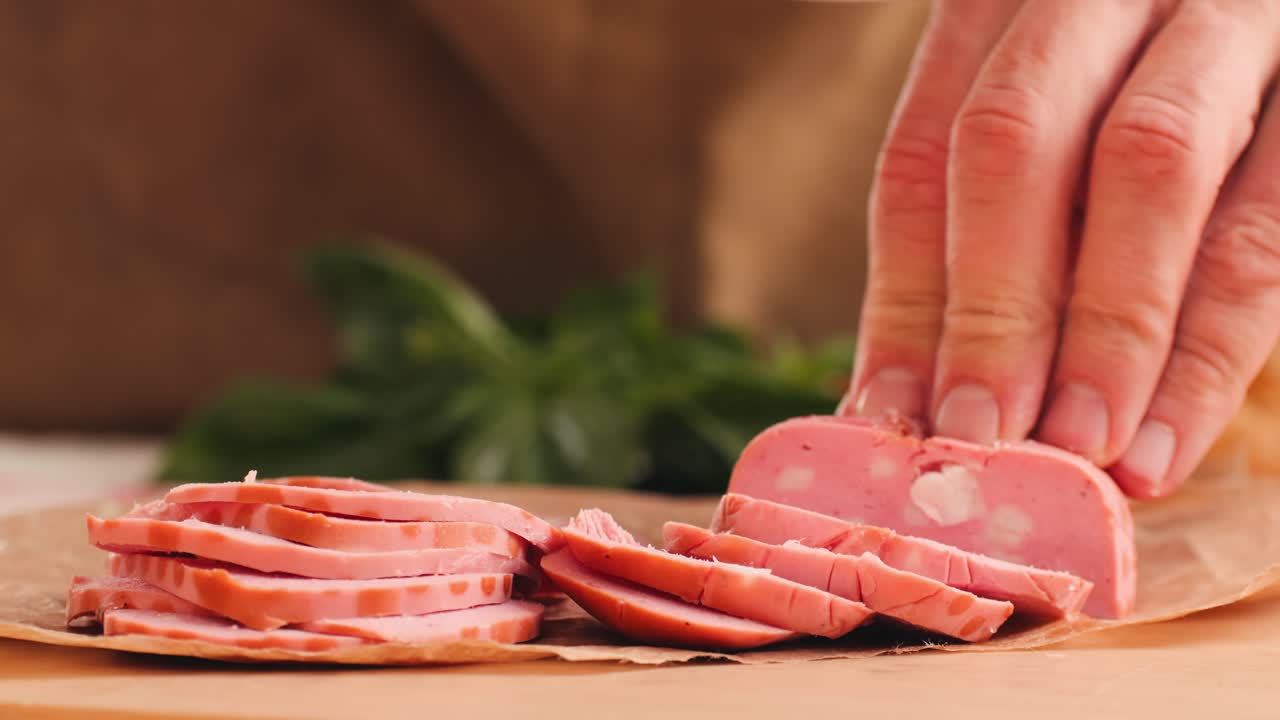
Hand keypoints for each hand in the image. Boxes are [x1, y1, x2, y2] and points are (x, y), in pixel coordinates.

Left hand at [844, 0, 1279, 498]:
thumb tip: (898, 401)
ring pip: (1148, 167)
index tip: (891, 416)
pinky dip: (1208, 350)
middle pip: (1016, 143)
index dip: (905, 296)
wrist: (1256, 25)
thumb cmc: (1120, 107)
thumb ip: (971, 233)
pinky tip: (1160, 442)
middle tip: (980, 438)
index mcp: (1003, 5)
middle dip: (993, 310)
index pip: (924, 154)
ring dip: (1105, 335)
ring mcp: (1223, 26)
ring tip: (1073, 452)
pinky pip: (1264, 231)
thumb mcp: (1040, 132)